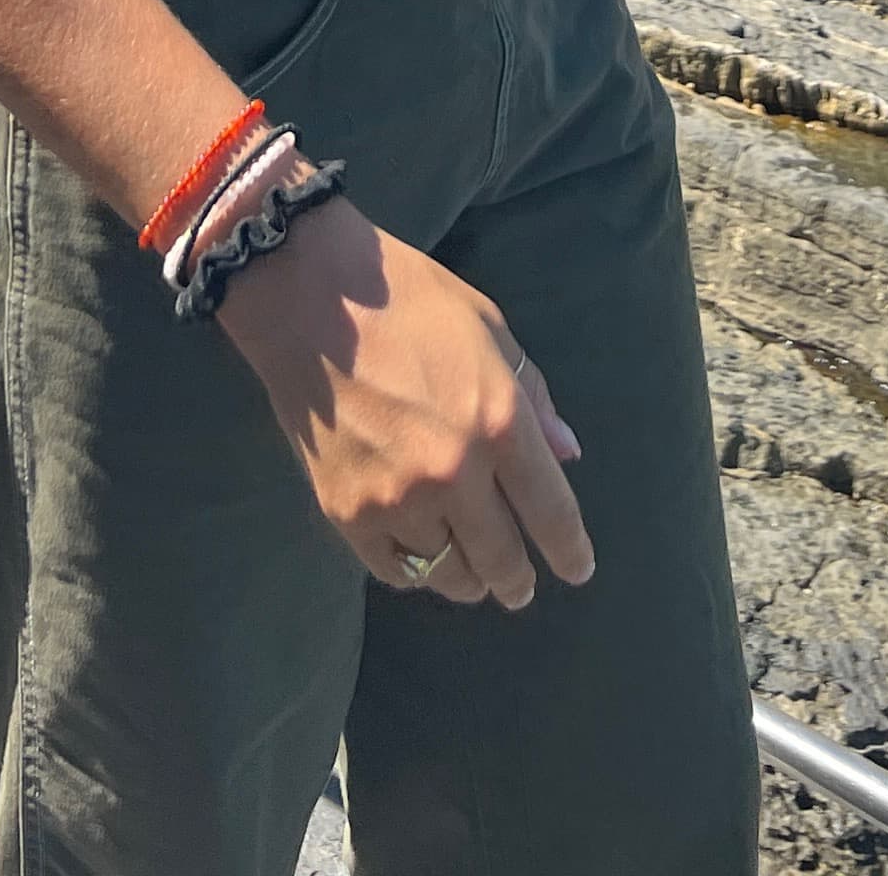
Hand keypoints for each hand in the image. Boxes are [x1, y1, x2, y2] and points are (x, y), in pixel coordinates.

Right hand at [216, 197, 591, 609]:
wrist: (310, 298)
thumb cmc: (409, 301)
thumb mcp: (489, 329)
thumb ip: (532, 396)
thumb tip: (566, 455)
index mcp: (500, 422)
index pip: (551, 512)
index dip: (570, 551)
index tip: (577, 570)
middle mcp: (455, 473)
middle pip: (501, 559)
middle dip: (516, 582)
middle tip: (519, 588)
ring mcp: (397, 500)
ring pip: (447, 574)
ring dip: (467, 578)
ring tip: (472, 575)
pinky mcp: (347, 514)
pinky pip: (394, 571)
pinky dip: (414, 570)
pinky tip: (421, 556)